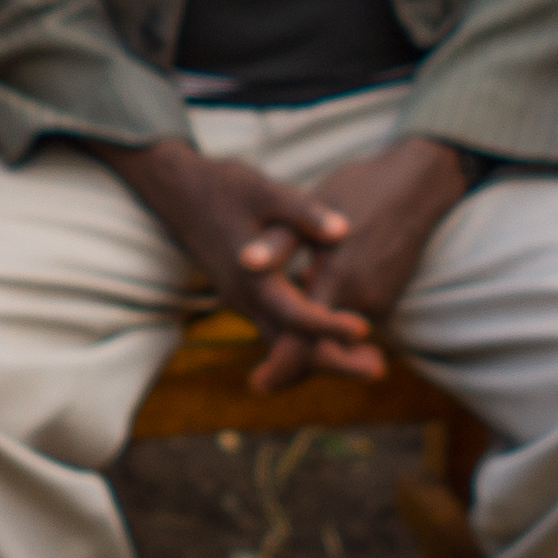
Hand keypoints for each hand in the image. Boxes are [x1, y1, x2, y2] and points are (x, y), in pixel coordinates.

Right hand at [104, 138, 375, 386]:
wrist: (177, 191)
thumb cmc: (223, 187)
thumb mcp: (265, 191)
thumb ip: (303, 213)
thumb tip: (344, 231)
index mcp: (251, 278)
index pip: (293, 315)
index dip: (329, 325)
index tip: (364, 330)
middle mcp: (244, 299)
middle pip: (290, 348)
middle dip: (334, 361)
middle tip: (379, 369)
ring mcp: (243, 301)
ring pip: (284, 343)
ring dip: (324, 354)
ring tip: (372, 359)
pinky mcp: (246, 296)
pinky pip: (279, 329)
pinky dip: (308, 338)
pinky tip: (339, 333)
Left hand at [273, 138, 472, 385]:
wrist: (417, 185)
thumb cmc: (358, 190)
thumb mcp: (311, 210)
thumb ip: (278, 243)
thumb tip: (244, 263)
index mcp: (337, 279)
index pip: (306, 342)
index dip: (281, 368)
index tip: (258, 386)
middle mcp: (362, 300)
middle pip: (321, 348)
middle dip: (294, 362)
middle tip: (264, 377)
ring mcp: (380, 302)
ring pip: (336, 336)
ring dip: (312, 339)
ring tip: (282, 336)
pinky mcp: (388, 298)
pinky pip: (351, 320)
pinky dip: (331, 323)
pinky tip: (315, 299)